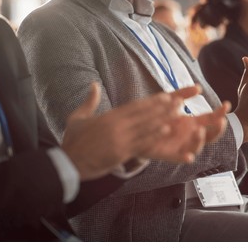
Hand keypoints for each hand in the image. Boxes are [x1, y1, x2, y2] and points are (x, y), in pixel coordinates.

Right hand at [61, 83, 208, 180]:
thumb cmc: (73, 141)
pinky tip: (166, 131)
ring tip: (178, 114)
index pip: (134, 106)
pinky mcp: (121, 152)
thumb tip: (94, 84)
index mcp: (108, 117)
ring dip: (163, 119)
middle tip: (180, 102)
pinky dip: (154, 136)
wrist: (67, 163)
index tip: (166, 95)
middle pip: (144, 114)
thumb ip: (89, 101)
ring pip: (145, 127)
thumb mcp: (77, 118)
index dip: (152, 101)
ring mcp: (119, 139)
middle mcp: (116, 126)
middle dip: (162, 107)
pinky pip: (141, 142)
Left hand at [139, 101, 230, 161]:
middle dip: (217, 130)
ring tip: (199, 130)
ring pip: (196, 147)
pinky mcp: (169, 155)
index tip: (226, 105)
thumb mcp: (170, 101)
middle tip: (220, 121)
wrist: (137, 130)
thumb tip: (198, 87)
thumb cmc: (157, 117)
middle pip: (210, 136)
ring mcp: (182, 146)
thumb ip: (183, 94)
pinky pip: (180, 159)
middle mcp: (190, 136)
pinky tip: (189, 157)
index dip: (220, 114)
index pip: (211, 121)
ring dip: (200, 140)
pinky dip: (185, 158)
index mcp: (192, 124)